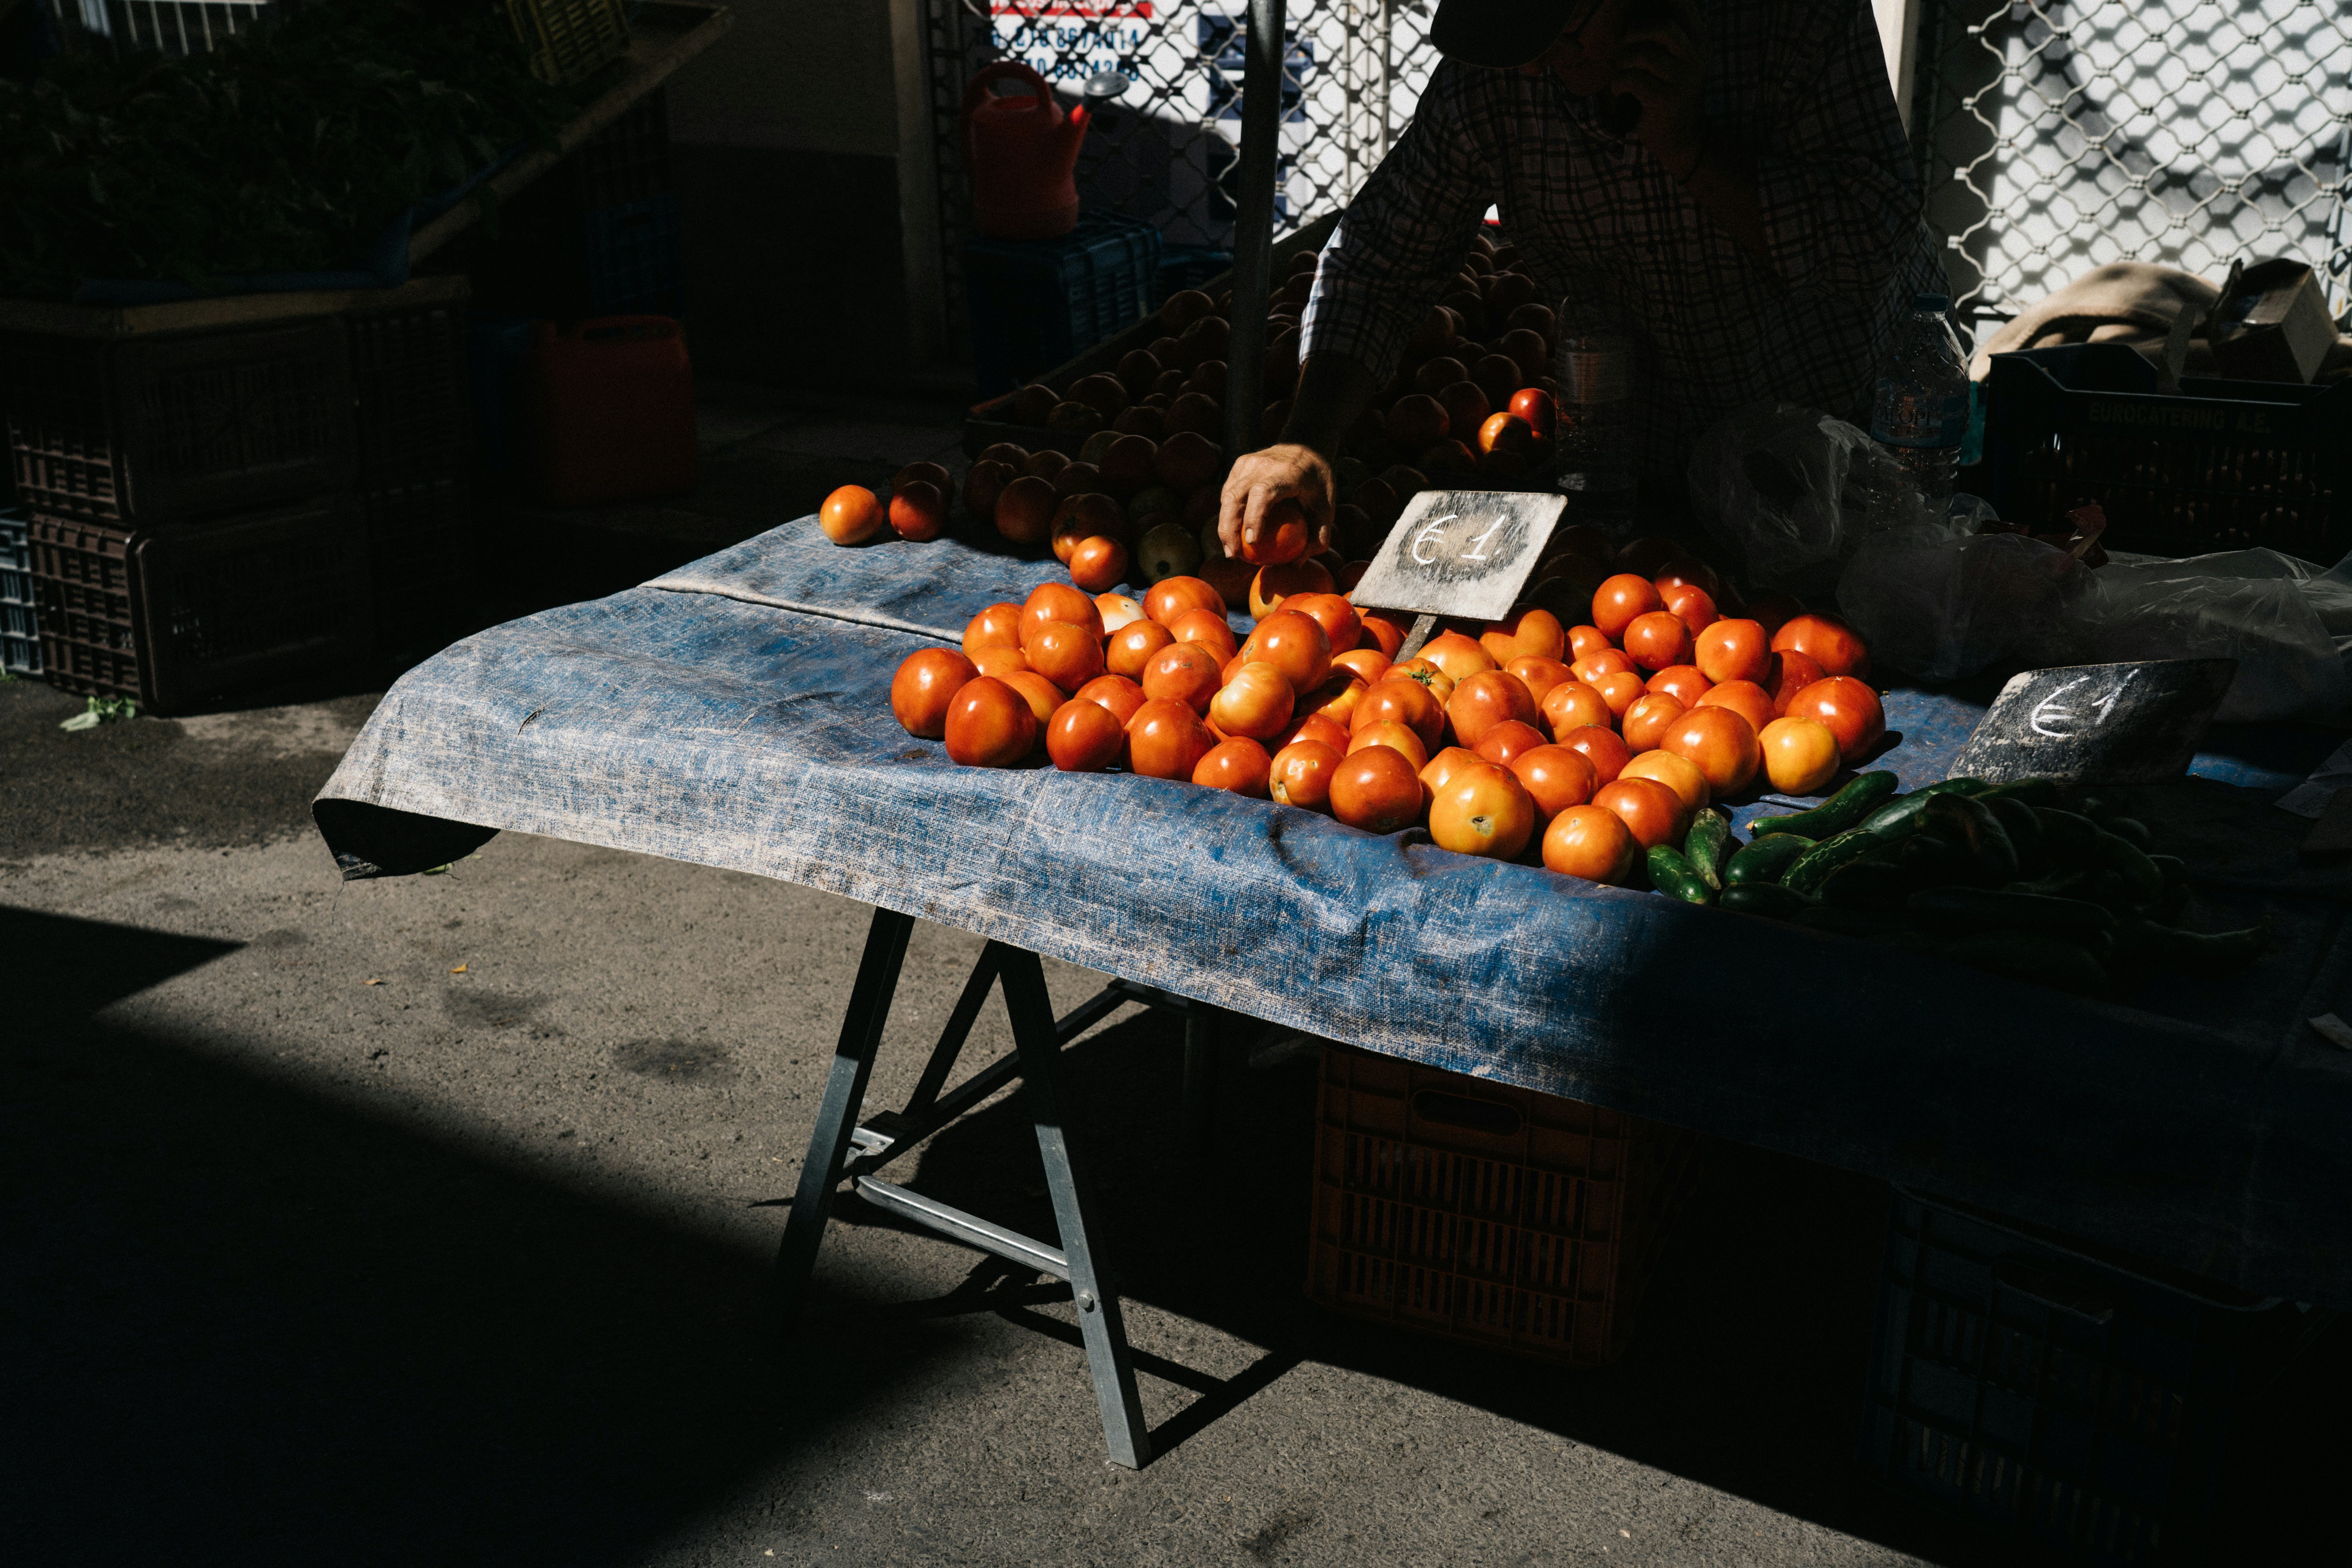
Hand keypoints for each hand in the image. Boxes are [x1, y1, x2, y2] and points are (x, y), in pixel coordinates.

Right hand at [1218, 443, 1335, 560]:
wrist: (1307, 444)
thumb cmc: (1318, 482)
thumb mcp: (1327, 508)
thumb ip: (1318, 537)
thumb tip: (1296, 564)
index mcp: (1287, 472)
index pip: (1263, 494)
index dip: (1254, 518)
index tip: (1252, 543)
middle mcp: (1263, 464)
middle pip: (1235, 497)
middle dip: (1228, 529)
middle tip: (1233, 555)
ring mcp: (1249, 462)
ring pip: (1227, 496)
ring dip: (1224, 525)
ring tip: (1230, 550)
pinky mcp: (1240, 464)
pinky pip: (1229, 492)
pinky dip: (1228, 513)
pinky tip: (1233, 533)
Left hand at [1613, 0, 1707, 177]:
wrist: (1679, 136)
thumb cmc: (1667, 91)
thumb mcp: (1673, 60)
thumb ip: (1663, 35)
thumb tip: (1636, 5)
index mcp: (1699, 42)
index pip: (1684, 6)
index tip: (1640, 2)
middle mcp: (1696, 59)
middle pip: (1663, 27)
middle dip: (1634, 32)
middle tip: (1624, 45)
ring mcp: (1683, 81)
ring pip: (1641, 55)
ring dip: (1622, 62)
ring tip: (1622, 71)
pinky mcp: (1666, 101)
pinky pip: (1631, 80)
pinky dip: (1617, 82)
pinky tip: (1619, 89)